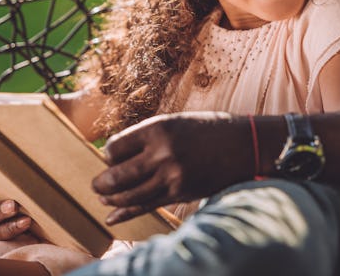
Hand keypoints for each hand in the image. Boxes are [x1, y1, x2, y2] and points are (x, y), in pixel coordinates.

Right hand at [0, 170, 31, 243]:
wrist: (38, 219)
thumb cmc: (21, 188)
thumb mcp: (13, 176)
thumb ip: (11, 164)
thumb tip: (26, 132)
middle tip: (9, 202)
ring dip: (3, 217)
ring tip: (16, 208)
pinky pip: (3, 236)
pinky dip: (14, 227)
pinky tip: (26, 221)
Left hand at [93, 112, 250, 224]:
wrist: (244, 145)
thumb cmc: (207, 130)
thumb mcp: (174, 122)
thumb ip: (147, 137)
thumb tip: (115, 154)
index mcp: (158, 129)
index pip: (114, 147)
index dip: (108, 155)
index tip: (111, 157)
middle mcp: (162, 153)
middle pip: (116, 175)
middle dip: (101, 182)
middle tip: (96, 185)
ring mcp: (171, 176)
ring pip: (129, 195)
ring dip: (111, 199)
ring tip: (103, 198)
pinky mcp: (180, 193)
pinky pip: (146, 206)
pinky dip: (125, 213)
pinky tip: (112, 217)